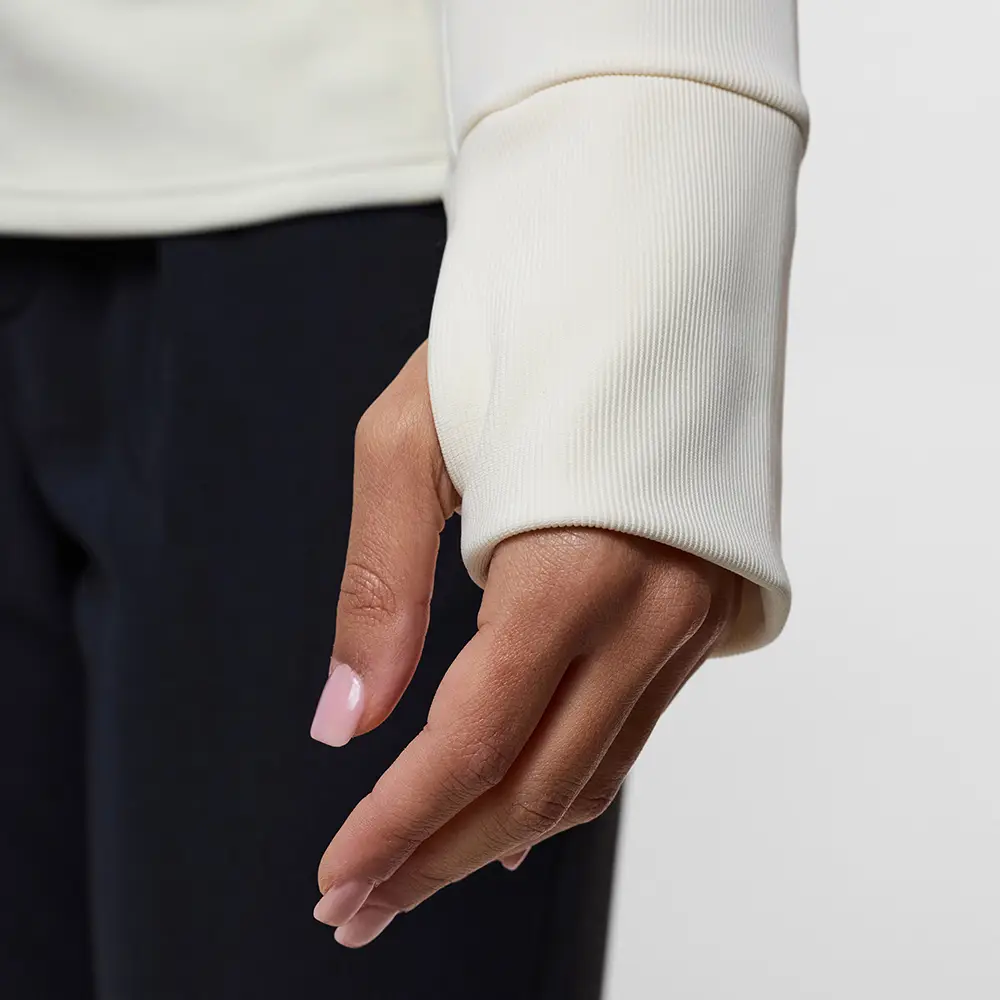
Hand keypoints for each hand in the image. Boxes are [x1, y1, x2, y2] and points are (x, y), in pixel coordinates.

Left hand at [310, 343, 738, 946]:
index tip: (339, 877)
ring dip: (498, 834)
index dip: (403, 820)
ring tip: (414, 873)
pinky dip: (563, 778)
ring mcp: (701, 611)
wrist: (644, 270)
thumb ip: (380, 587)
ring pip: (594, 771)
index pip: (481, 731)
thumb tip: (342, 722)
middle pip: (540, 780)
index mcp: (581, 552)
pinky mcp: (715, 610)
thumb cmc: (515, 333)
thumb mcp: (410, 438)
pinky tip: (509, 810)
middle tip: (357, 906)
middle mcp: (661, 600)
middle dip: (440, 855)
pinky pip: (632, 728)